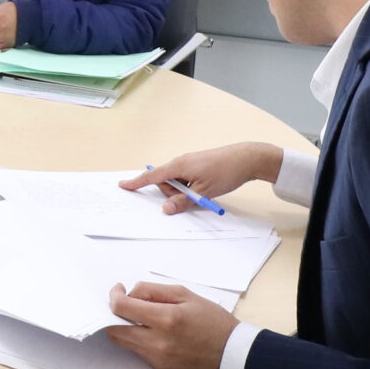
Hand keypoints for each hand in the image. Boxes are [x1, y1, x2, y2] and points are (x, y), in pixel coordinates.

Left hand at [105, 281, 238, 368]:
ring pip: (122, 341)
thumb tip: (131, 293)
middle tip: (124, 303)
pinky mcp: (158, 366)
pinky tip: (146, 329)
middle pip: (115, 328)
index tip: (118, 290)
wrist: (231, 354)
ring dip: (121, 326)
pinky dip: (134, 338)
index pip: (123, 308)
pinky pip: (135, 350)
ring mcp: (156, 357)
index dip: (114, 296)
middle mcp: (157, 341)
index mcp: (166, 318)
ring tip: (135, 315)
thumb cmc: (213, 321)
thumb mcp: (187, 295)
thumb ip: (154, 291)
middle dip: (113, 313)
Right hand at [119, 142, 287, 213]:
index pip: (152, 176)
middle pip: (165, 182)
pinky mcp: (197, 164)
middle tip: (193, 198)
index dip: (137, 183)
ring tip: (203, 193)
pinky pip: (186, 178)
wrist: (246, 158)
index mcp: (179, 166)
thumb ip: (182, 202)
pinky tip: (205, 188)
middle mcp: (181, 161)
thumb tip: (166, 210)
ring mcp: (190, 162)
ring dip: (184, 191)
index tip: (123, 186)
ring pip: (177, 182)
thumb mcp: (203, 193)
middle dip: (173, 194)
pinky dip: (190, 186)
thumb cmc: (225, 172)